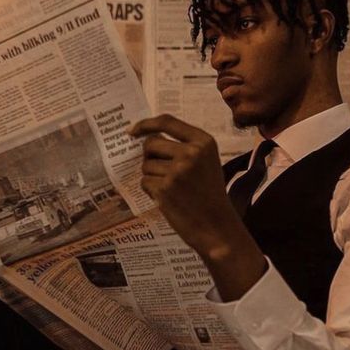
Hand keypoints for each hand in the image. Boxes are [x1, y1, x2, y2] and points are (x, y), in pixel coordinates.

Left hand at [128, 113, 267, 301]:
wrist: (217, 227)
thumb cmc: (209, 195)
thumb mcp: (206, 162)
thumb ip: (184, 147)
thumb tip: (146, 139)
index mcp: (203, 142)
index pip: (167, 122)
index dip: (146, 124)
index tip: (132, 131)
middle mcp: (190, 153)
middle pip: (151, 143)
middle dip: (149, 157)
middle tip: (161, 172)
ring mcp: (177, 171)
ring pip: (146, 165)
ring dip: (152, 177)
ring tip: (172, 190)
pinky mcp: (164, 188)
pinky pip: (144, 182)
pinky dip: (151, 191)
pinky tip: (167, 199)